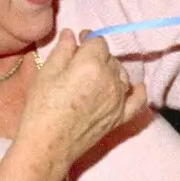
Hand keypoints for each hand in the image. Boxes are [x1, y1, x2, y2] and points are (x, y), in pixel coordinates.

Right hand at [18, 30, 146, 167]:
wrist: (47, 145)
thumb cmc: (41, 109)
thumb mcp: (46, 73)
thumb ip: (62, 50)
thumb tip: (71, 34)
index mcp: (91, 65)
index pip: (98, 42)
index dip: (88, 39)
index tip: (78, 41)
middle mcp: (110, 80)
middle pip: (110, 58)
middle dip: (97, 55)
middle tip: (80, 61)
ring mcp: (118, 100)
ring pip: (122, 75)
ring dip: (111, 70)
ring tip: (95, 75)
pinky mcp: (120, 118)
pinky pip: (137, 101)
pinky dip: (138, 92)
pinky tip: (136, 87)